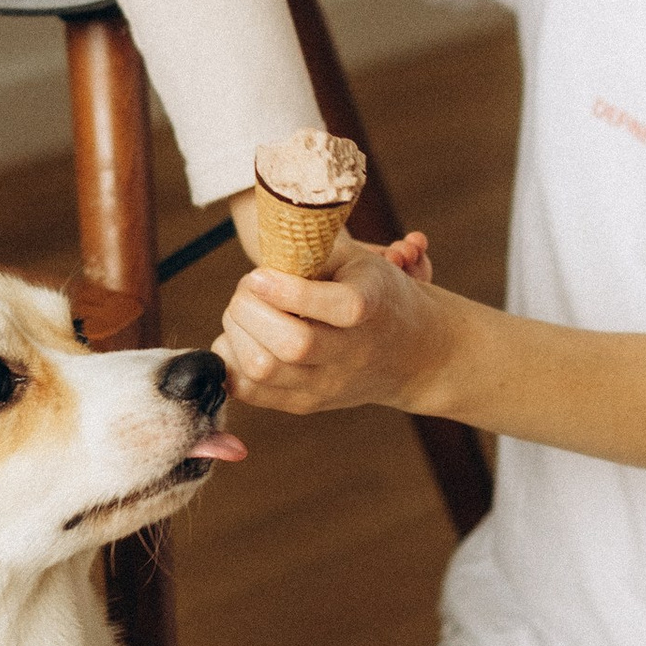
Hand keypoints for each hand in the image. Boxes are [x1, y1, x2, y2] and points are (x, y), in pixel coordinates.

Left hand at [215, 230, 452, 419]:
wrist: (414, 355)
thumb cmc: (378, 295)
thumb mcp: (361, 261)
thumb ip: (317, 249)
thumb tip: (266, 241)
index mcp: (370, 308)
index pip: (337, 308)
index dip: (287, 291)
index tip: (260, 274)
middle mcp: (352, 354)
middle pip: (292, 346)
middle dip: (250, 310)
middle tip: (247, 289)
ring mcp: (327, 385)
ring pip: (263, 370)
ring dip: (236, 333)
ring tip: (243, 312)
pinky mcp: (304, 404)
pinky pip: (250, 391)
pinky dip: (231, 360)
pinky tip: (240, 338)